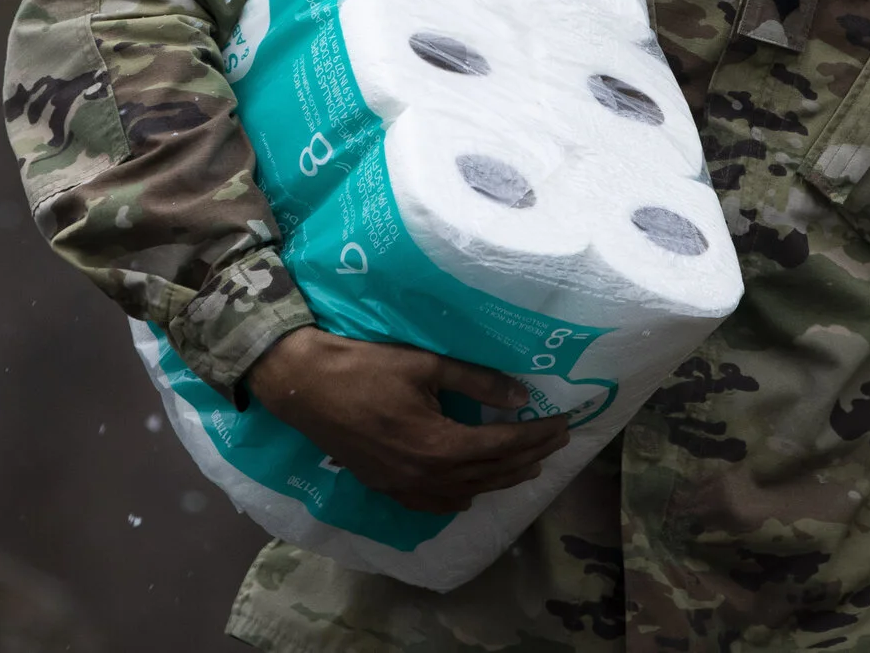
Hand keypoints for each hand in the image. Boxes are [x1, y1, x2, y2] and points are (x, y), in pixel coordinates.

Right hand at [247, 327, 571, 513]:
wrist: (304, 386)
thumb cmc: (365, 366)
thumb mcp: (426, 365)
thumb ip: (477, 382)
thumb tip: (522, 396)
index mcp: (440, 444)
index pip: (504, 446)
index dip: (538, 436)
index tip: (565, 424)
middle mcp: (427, 475)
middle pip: (492, 473)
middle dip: (530, 458)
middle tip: (557, 442)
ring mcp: (405, 487)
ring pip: (467, 491)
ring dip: (502, 479)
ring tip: (530, 466)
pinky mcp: (387, 487)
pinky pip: (435, 503)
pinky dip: (462, 495)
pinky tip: (472, 489)